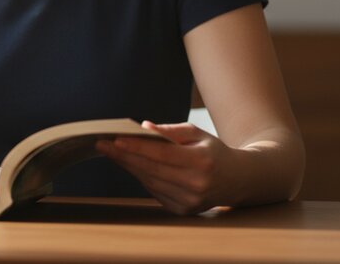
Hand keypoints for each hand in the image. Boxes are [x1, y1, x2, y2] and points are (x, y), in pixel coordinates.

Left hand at [96, 120, 239, 214]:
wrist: (237, 180)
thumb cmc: (212, 151)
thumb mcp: (196, 134)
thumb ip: (170, 131)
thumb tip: (143, 128)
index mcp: (201, 163)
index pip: (161, 154)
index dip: (136, 147)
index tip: (115, 139)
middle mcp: (196, 185)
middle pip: (151, 169)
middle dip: (124, 156)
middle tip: (102, 145)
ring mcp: (189, 202)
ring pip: (149, 182)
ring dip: (129, 166)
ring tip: (112, 152)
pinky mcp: (183, 210)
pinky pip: (154, 191)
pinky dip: (142, 177)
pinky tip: (131, 164)